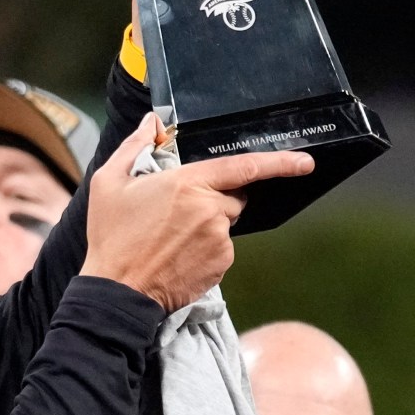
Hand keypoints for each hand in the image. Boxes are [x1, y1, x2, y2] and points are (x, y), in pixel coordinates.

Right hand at [78, 116, 311, 311]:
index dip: (280, 163)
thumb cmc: (111, 237)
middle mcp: (210, 210)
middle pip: (232, 196)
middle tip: (175, 212)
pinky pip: (222, 247)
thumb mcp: (109, 183)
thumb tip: (150, 123)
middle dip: (212, 198)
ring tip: (170, 237)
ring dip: (207, 225)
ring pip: (225, 223)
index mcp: (187, 183)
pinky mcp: (221, 263)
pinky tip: (177, 254)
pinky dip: (206, 248)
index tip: (304, 162)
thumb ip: (134, 146)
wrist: (117, 290)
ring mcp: (219, 239)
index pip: (244, 166)